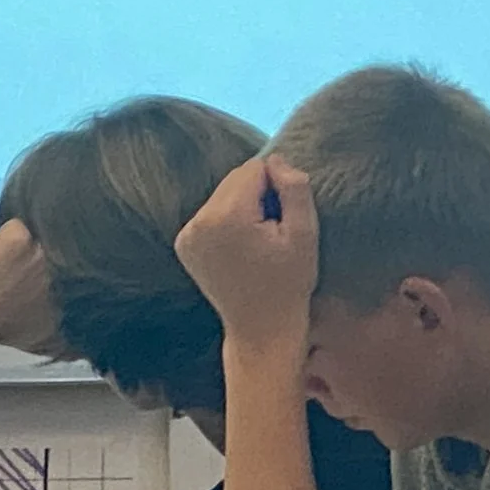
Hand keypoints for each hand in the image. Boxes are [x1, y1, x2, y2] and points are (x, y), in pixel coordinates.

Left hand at [173, 155, 317, 355]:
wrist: (260, 330)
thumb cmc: (289, 284)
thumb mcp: (305, 234)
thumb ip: (294, 189)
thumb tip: (276, 159)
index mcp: (227, 217)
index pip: (253, 169)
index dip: (276, 187)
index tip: (284, 219)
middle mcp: (199, 221)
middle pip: (234, 180)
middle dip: (256, 194)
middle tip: (273, 230)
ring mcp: (187, 235)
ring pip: (221, 195)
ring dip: (242, 206)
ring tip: (258, 240)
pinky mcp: (184, 245)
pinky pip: (210, 214)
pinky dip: (227, 221)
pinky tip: (240, 248)